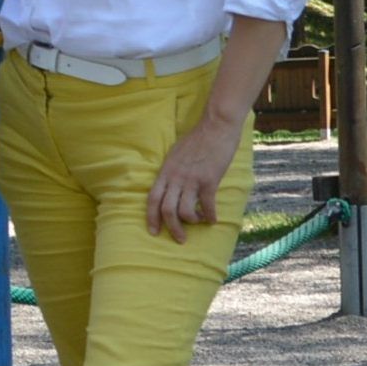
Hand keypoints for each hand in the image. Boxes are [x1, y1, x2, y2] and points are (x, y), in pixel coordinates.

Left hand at [144, 114, 241, 240]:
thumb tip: (169, 185)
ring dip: (192, 222)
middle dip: (172, 228)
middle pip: (167, 210)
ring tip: (199, 222)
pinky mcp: (209, 180)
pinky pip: (207, 205)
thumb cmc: (197, 139)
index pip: (152, 198)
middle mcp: (176, 177)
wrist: (215, 126)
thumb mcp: (175, 154)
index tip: (153, 231)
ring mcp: (192, 179)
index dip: (151, 217)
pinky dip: (210, 216)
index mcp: (166, 171)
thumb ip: (171, 170)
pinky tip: (214, 220)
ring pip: (185, 211)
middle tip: (180, 239)